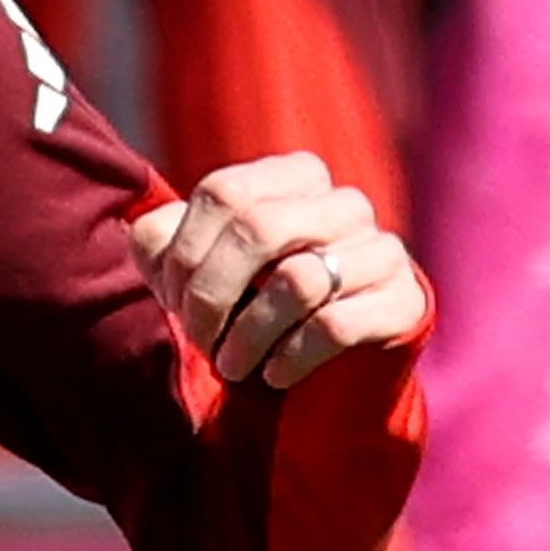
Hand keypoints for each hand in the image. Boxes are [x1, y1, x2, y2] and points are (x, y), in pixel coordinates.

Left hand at [127, 150, 431, 390]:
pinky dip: (292, 354)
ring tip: (229, 365)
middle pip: (258, 229)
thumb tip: (144, 236)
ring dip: (249, 333)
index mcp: (293, 175)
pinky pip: (337, 323)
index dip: (185, 251)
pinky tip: (273, 375)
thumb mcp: (204, 268)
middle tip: (198, 338)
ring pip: (298, 280)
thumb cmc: (256, 305)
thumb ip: (164, 241)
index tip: (170, 301)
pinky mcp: (405, 302)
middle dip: (213, 292)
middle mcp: (344, 203)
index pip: (222, 191)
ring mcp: (382, 250)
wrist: (340, 369)